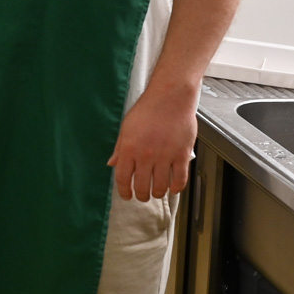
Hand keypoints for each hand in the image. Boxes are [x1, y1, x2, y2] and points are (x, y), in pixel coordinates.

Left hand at [107, 80, 197, 200]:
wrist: (170, 97)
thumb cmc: (148, 109)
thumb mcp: (127, 127)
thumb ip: (119, 148)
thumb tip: (111, 164)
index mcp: (129, 148)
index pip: (122, 178)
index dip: (124, 191)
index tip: (126, 196)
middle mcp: (145, 155)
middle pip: (141, 186)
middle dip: (141, 195)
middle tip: (143, 196)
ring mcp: (164, 156)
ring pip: (161, 186)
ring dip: (158, 193)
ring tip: (157, 192)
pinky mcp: (181, 155)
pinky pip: (179, 180)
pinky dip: (176, 188)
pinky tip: (173, 188)